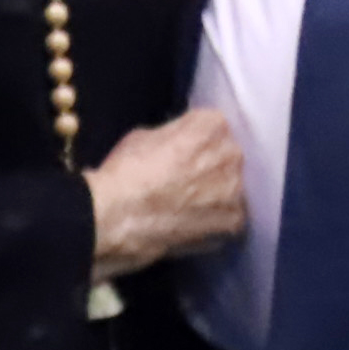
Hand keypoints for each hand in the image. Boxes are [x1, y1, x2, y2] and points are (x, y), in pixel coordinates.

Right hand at [86, 108, 243, 280]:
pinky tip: (196, 224)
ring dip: (216, 193)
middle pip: (227, 156)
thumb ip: (174, 134)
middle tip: (185, 179)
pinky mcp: (231, 222)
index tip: (183, 150)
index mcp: (211, 126)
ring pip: (233, 187)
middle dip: (211, 164)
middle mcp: (230, 155)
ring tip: (189, 205)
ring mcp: (234, 190)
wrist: (115, 218)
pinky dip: (217, 221)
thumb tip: (180, 141)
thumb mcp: (144, 136)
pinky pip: (232, 218)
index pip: (214, 125)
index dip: (196, 139)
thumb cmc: (124, 173)